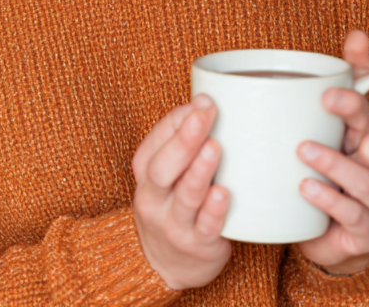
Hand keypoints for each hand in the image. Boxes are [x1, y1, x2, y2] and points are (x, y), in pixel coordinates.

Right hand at [132, 95, 231, 289]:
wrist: (164, 267)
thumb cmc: (172, 205)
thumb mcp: (165, 173)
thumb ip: (182, 140)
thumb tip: (207, 102)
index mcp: (145, 172)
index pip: (156, 139)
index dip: (179, 119)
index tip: (204, 101)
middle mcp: (153, 197)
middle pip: (164, 166)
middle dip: (185, 138)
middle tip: (206, 114)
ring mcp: (174, 224)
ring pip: (185, 195)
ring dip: (200, 170)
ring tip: (214, 147)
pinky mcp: (197, 246)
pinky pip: (206, 227)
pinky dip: (214, 210)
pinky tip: (224, 193)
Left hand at [296, 30, 368, 274]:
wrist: (332, 220)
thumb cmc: (348, 154)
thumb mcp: (355, 112)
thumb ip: (361, 74)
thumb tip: (357, 33)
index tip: (346, 100)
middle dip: (360, 134)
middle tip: (324, 111)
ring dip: (336, 165)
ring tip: (303, 149)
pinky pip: (355, 219)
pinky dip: (329, 199)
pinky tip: (306, 186)